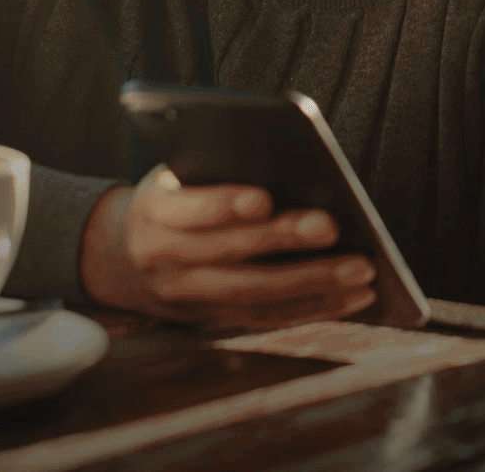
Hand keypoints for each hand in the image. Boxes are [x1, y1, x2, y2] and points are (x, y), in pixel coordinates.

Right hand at [80, 166, 374, 327]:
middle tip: (333, 226)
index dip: (224, 205)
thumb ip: (217, 171)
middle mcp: (164, 261)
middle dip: (284, 242)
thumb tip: (292, 165)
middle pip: (230, 256)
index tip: (264, 197)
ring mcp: (188, 298)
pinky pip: (268, 318)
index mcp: (153, 212)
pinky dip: (315, 309)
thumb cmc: (173, 196)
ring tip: (362, 270)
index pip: (189, 209)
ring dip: (313, 284)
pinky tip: (354, 296)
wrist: (122, 253)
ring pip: (254, 296)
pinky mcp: (213, 320)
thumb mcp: (178, 174)